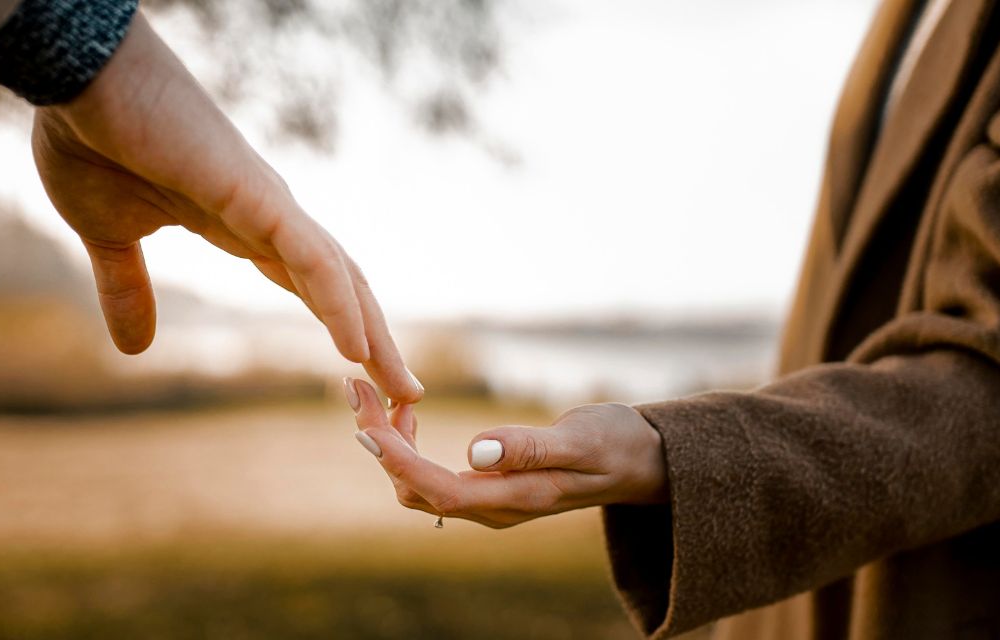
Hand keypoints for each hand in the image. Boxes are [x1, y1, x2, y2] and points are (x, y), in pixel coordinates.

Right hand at [31, 13, 422, 402]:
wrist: (76, 74)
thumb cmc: (90, 138)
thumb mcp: (108, 236)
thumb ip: (129, 288)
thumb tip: (135, 349)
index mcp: (240, 223)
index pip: (308, 282)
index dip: (340, 324)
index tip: (365, 372)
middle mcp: (267, 214)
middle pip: (339, 284)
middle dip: (375, 338)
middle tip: (407, 390)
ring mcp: (264, 202)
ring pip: (337, 275)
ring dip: (373, 331)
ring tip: (402, 384)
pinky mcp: (252, 192)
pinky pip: (308, 257)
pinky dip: (336, 302)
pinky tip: (357, 347)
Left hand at [346, 378, 667, 527]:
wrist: (643, 460)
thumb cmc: (618, 445)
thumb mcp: (581, 439)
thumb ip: (531, 447)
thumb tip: (475, 451)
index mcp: (514, 499)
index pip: (438, 489)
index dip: (398, 461)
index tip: (366, 426)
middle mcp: (494, 508)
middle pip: (415, 488)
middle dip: (379, 443)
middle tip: (356, 388)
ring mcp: (489, 500)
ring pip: (418, 483)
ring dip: (389, 443)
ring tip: (374, 395)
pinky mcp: (487, 486)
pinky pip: (431, 473)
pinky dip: (408, 443)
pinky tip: (405, 410)